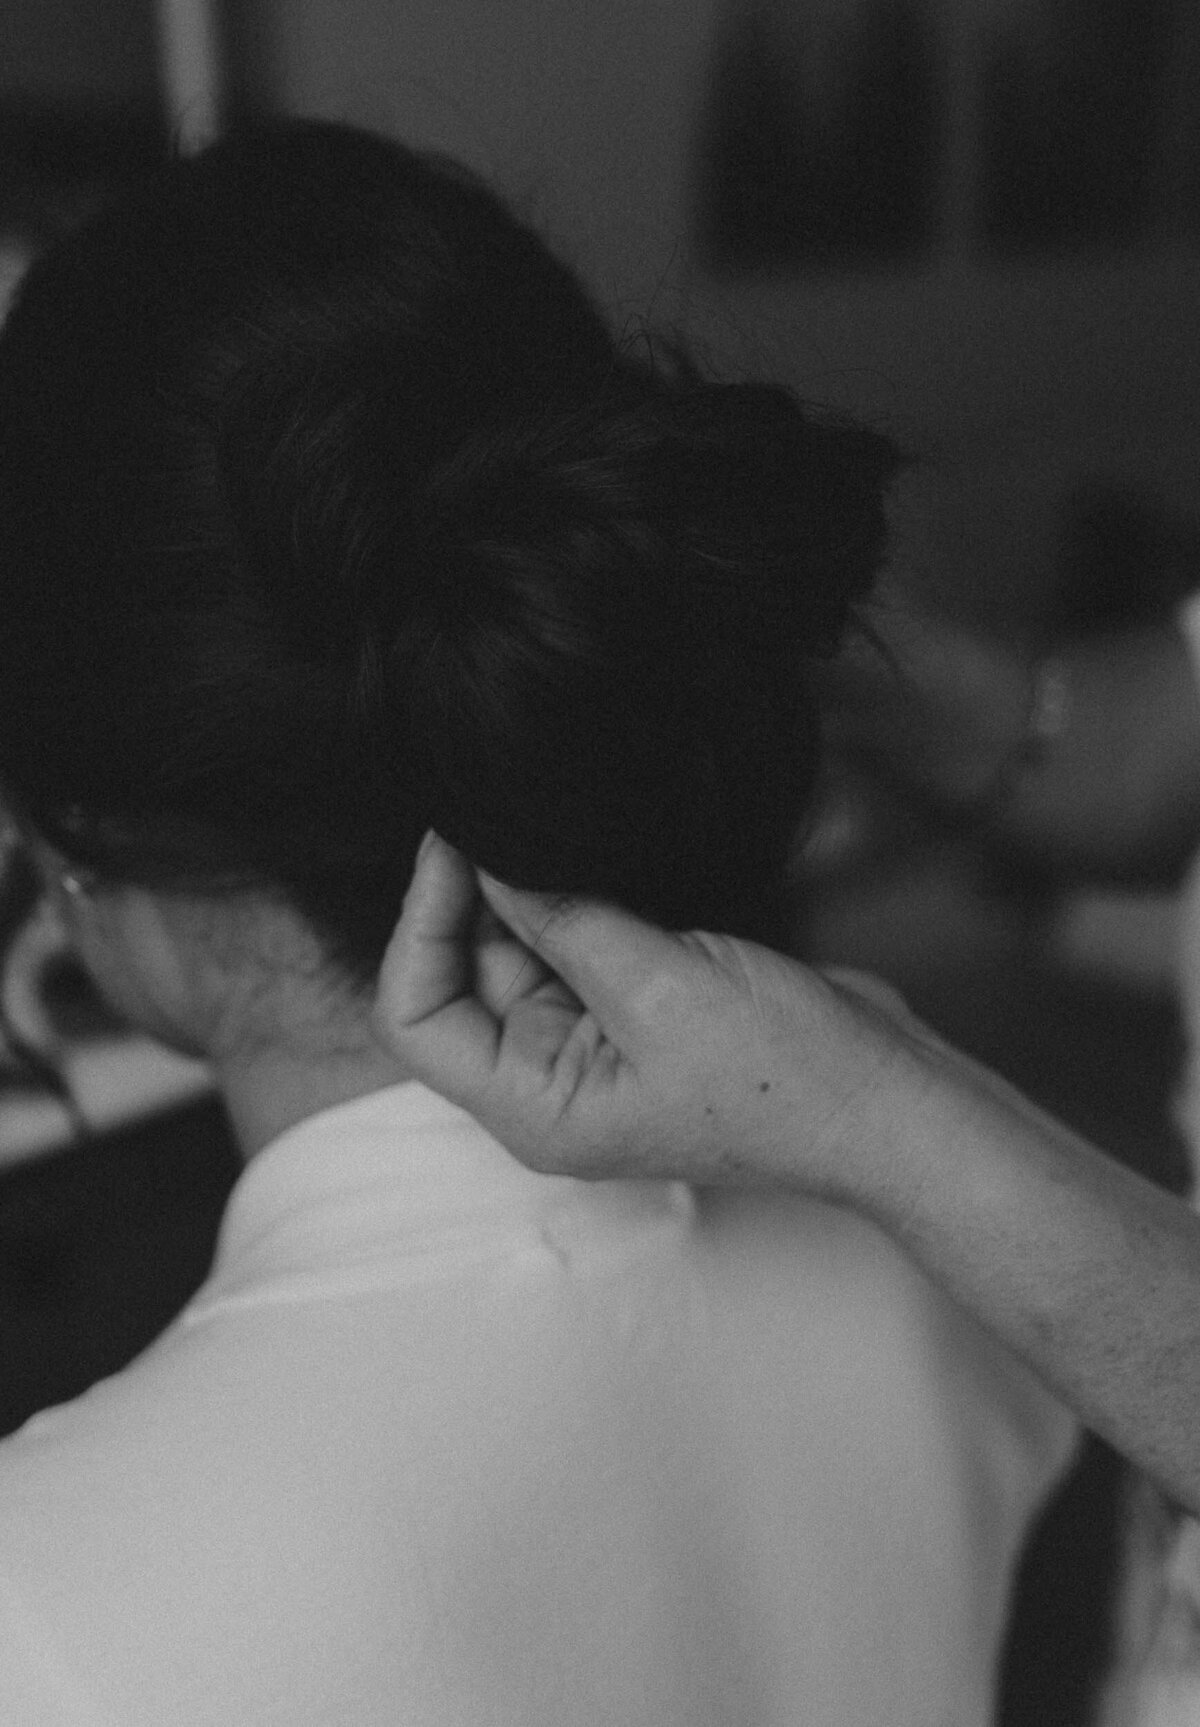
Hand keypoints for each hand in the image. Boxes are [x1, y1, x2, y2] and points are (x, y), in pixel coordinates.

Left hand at [375, 832, 918, 1193]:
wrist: (887, 1097)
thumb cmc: (784, 1076)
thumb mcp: (659, 986)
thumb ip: (563, 920)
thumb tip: (486, 856)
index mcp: (533, 1108)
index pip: (415, 1019)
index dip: (419, 928)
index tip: (452, 846)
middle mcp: (548, 1083)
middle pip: (461, 978)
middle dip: (469, 895)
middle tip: (493, 808)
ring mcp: (592, 1046)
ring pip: (517, 953)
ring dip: (524, 890)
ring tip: (541, 821)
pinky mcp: (634, 1010)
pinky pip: (575, 945)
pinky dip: (571, 899)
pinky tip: (583, 849)